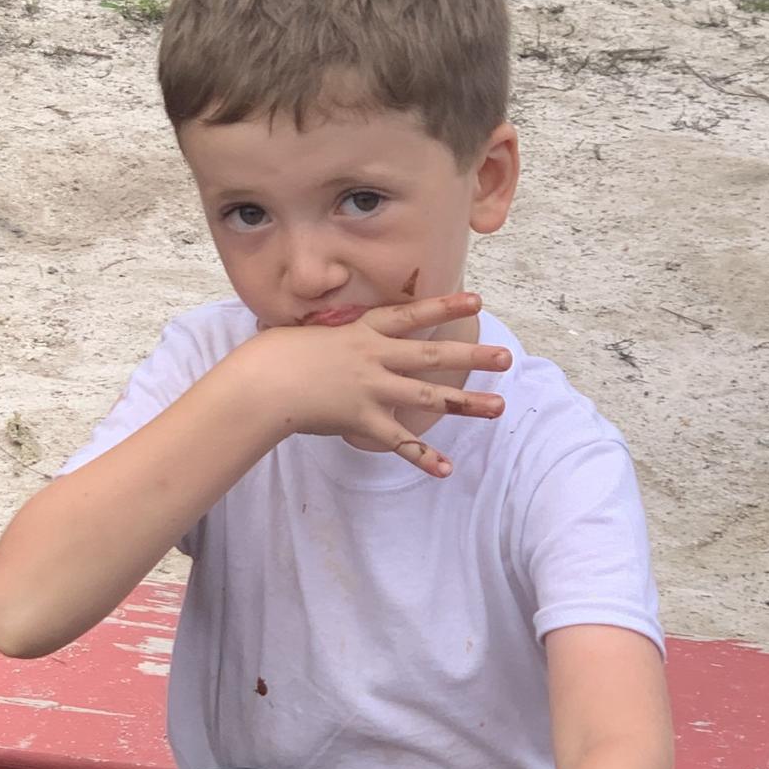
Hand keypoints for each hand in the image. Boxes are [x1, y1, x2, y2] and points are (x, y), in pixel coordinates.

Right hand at [246, 292, 510, 477]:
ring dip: (467, 403)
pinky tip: (447, 468)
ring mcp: (372, 389)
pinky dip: (423, 457)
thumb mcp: (301, 331)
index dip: (445, 306)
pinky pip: (400, 442)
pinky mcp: (363, 420)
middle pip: (433, 355)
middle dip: (472, 355)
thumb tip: (312, 330)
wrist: (261, 384)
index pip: (411, 315)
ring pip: (429, 396)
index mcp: (361, 331)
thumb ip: (320, 332)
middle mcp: (374, 357)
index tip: (476, 300)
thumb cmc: (270, 355)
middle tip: (506, 357)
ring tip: (499, 406)